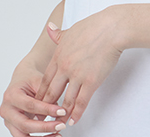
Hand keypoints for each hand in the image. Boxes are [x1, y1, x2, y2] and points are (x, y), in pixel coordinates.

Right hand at [0, 57, 67, 136]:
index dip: (47, 110)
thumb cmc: (30, 79)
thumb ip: (47, 94)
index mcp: (11, 95)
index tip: (62, 111)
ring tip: (58, 134)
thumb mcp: (39, 80)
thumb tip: (61, 111)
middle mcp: (6, 110)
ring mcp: (8, 121)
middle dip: (44, 127)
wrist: (21, 81)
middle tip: (61, 125)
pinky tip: (53, 135)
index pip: (30, 105)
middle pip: (25, 124)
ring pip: (23, 135)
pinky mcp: (13, 127)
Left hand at [36, 11, 123, 126]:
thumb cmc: (95, 27)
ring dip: (61, 113)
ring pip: (66, 100)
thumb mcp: (71, 30)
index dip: (41, 94)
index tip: (38, 103)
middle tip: (43, 117)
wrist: (112, 28)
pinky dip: (77, 113)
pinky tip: (74, 120)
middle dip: (46, 107)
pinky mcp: (91, 81)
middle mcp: (65, 67)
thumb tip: (49, 28)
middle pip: (51, 93)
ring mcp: (77, 75)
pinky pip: (81, 101)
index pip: (45, 80)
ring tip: (58, 123)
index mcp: (59, 56)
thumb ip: (58, 34)